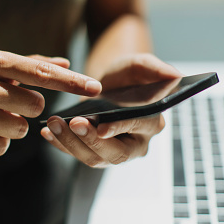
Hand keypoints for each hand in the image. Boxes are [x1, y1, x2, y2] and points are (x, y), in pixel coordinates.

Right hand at [0, 49, 101, 156]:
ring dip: (12, 126)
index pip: (41, 72)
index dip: (71, 82)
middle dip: (28, 107)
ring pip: (22, 130)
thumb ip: (31, 64)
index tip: (96, 87)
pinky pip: (4, 147)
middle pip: (36, 106)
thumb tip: (65, 64)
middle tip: (6, 102)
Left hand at [41, 53, 179, 167]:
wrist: (110, 85)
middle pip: (115, 152)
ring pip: (93, 157)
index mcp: (152, 122)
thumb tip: (175, 75)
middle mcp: (136, 143)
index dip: (120, 128)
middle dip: (91, 140)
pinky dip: (61, 145)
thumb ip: (156, 68)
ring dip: (71, 142)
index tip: (102, 126)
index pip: (139, 128)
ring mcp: (114, 152)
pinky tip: (48, 132)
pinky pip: (77, 154)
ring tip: (54, 123)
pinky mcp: (95, 153)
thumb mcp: (141, 65)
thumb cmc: (128, 75)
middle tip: (74, 123)